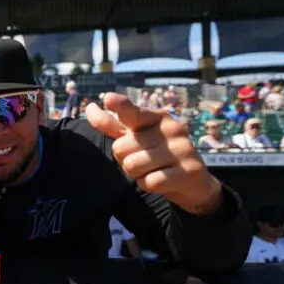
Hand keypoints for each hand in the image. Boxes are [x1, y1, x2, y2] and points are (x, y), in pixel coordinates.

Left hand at [86, 93, 221, 214]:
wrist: (193, 181)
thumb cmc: (157, 155)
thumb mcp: (136, 137)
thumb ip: (113, 125)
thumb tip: (90, 108)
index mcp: (157, 117)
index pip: (133, 112)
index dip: (120, 106)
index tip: (108, 99)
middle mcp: (172, 128)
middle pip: (121, 148)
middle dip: (125, 160)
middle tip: (144, 161)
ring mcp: (182, 149)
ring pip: (133, 166)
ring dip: (135, 174)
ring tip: (152, 170)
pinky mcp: (188, 171)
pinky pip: (149, 182)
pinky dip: (148, 184)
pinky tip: (161, 180)